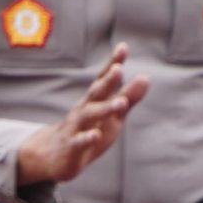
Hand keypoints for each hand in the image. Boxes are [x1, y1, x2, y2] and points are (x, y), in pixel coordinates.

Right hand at [15, 46, 150, 185]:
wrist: (55, 156)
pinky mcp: (71, 147)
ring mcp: (76, 127)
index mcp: (94, 100)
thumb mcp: (113, 115)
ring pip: (88, 115)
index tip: (123, 47)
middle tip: (119, 69)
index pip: (103, 79)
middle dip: (107, 81)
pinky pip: (78, 142)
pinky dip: (86, 138)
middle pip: (95, 93)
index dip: (113, 63)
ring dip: (103, 108)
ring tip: (120, 102)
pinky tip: (95, 135)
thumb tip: (146, 77)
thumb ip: (128, 97)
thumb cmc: (89, 130)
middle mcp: (83, 109)